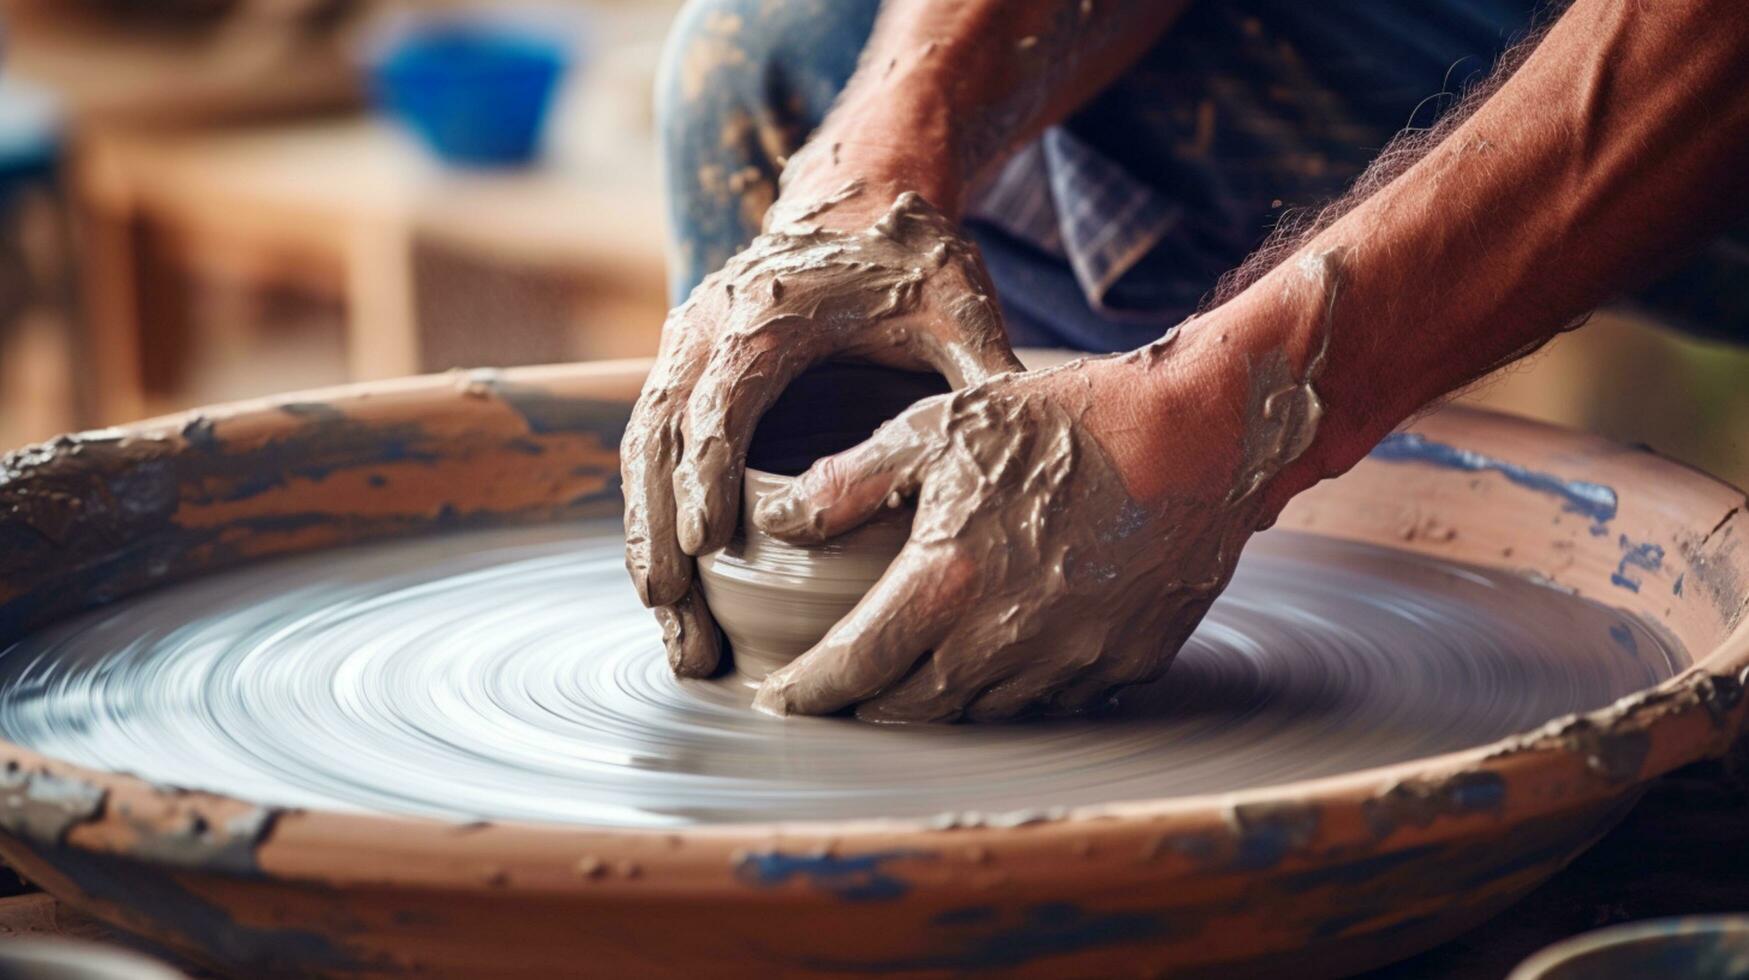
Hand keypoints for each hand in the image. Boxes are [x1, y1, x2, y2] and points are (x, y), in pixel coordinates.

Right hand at [622, 185, 1022, 676]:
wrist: (858, 203)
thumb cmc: (909, 261)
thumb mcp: (956, 307)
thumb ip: (981, 375)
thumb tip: (1029, 453)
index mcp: (769, 312)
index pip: (723, 398)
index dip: (708, 470)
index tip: (709, 541)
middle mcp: (710, 326)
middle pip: (659, 435)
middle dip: (660, 530)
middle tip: (677, 617)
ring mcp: (686, 347)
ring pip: (641, 448)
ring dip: (646, 537)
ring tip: (668, 624)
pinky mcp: (684, 372)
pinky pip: (648, 447)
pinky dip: (650, 514)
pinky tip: (667, 586)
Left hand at [746, 302, 1330, 721]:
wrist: (1201, 433)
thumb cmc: (1065, 418)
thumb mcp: (941, 426)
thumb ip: (847, 482)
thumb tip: (770, 522)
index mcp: (949, 579)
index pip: (855, 666)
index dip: (809, 691)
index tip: (778, 700)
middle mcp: (1005, 639)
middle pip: (912, 709)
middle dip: (866, 708)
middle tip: (838, 699)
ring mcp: (1070, 661)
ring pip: (980, 713)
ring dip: (937, 705)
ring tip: (908, 685)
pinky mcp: (1123, 665)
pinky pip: (1050, 702)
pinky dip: (1011, 692)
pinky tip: (998, 663)